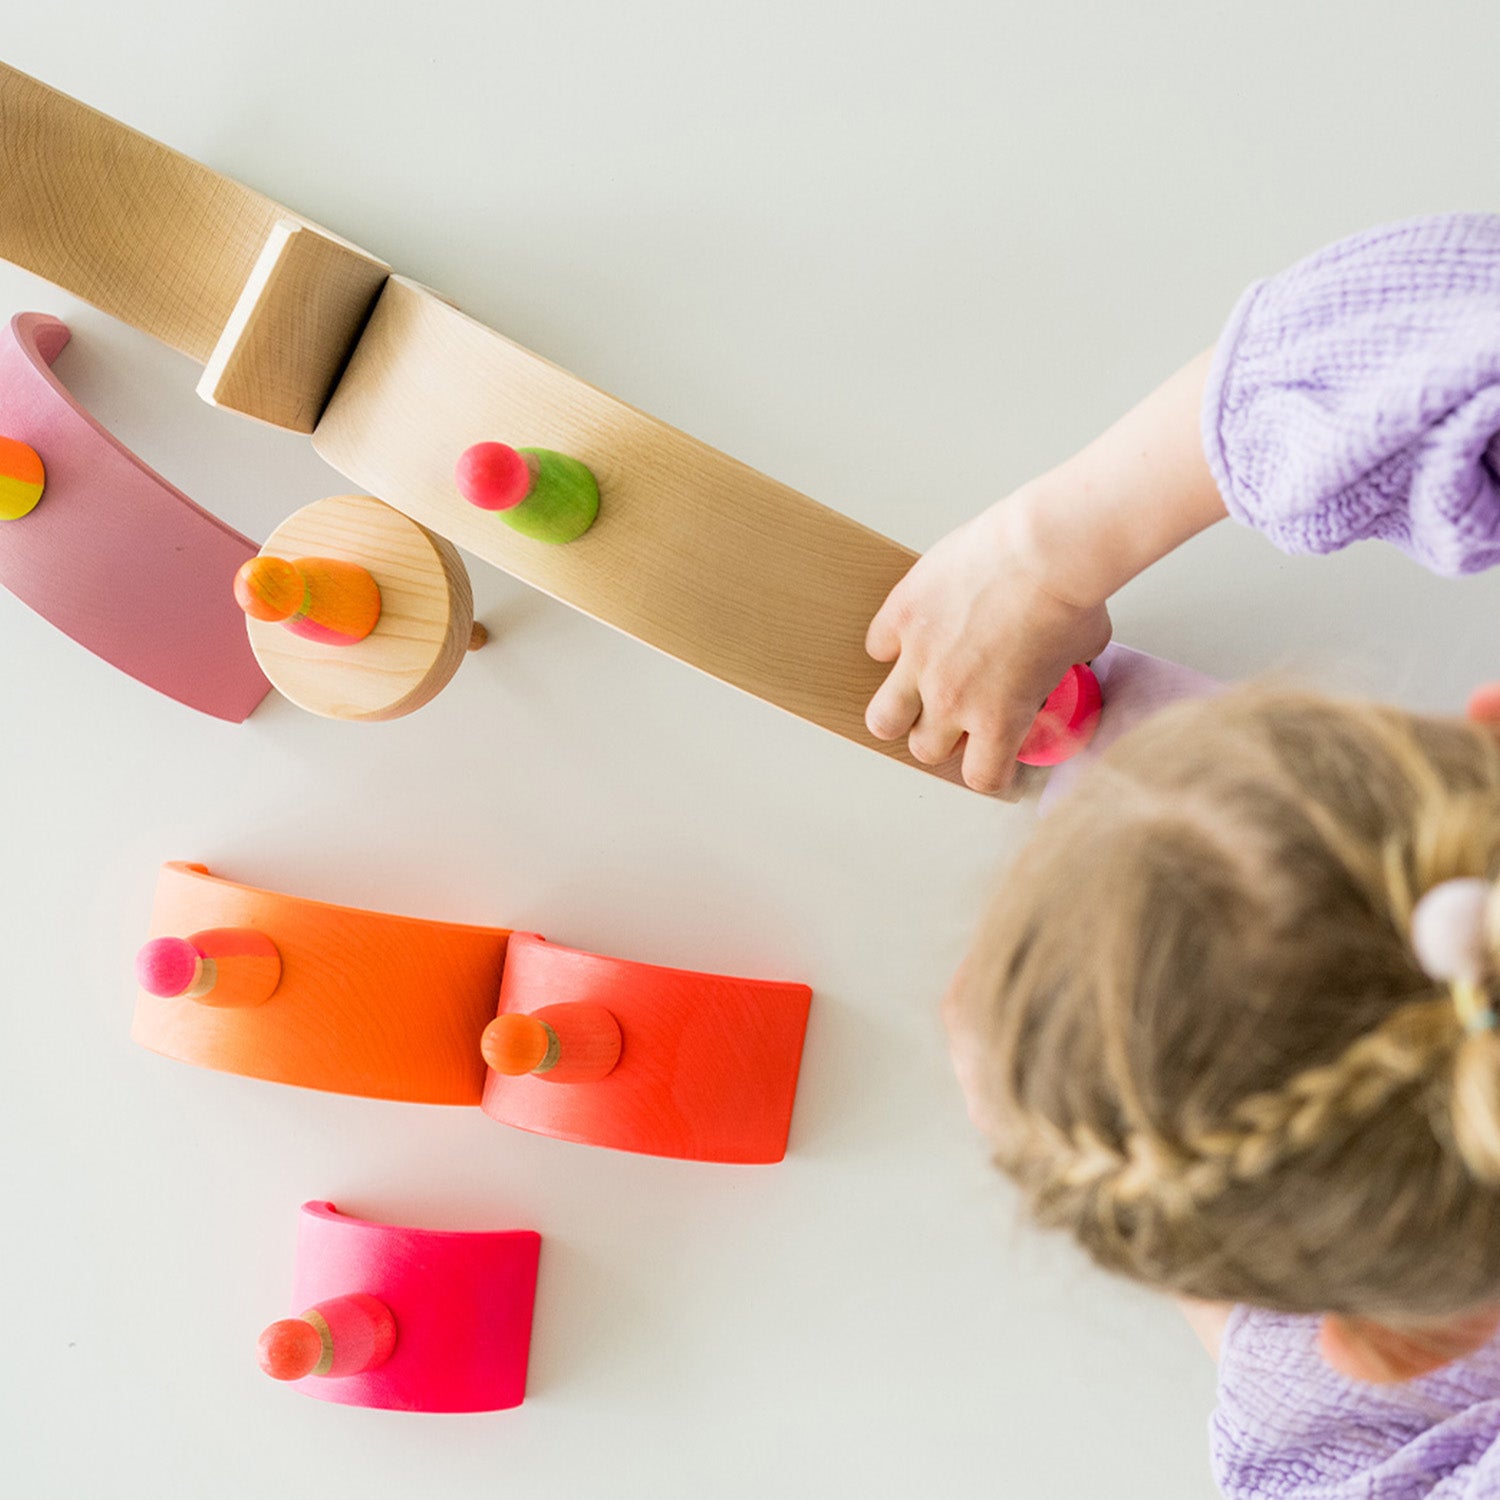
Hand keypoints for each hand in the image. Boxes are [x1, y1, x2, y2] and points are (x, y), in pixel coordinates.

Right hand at [865, 491, 1111, 793]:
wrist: (1045, 547)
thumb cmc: (1070, 594)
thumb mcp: (1082, 652)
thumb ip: (1062, 673)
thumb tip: (1065, 665)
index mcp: (998, 718)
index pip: (981, 776)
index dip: (991, 769)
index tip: (997, 757)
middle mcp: (951, 699)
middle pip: (925, 749)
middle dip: (943, 737)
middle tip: (958, 715)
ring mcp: (920, 659)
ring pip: (883, 717)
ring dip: (899, 710)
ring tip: (915, 693)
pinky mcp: (902, 617)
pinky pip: (878, 647)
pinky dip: (891, 644)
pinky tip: (914, 632)